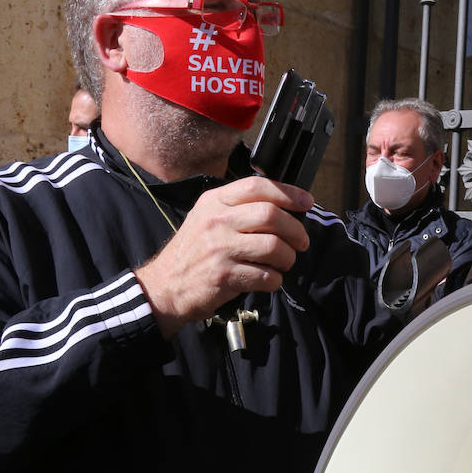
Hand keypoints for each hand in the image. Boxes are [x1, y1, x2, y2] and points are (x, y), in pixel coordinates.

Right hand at [134, 176, 310, 337]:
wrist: (165, 286)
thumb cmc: (193, 252)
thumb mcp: (206, 217)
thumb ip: (237, 208)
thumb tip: (282, 207)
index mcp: (214, 202)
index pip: (257, 186)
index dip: (288, 193)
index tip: (306, 202)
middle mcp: (217, 221)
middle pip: (271, 216)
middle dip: (295, 230)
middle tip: (301, 241)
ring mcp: (220, 249)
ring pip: (273, 247)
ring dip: (288, 258)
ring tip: (284, 263)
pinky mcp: (224, 276)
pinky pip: (266, 276)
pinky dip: (275, 280)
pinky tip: (269, 280)